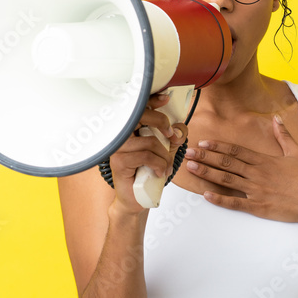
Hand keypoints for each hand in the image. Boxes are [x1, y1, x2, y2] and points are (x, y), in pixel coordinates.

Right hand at [107, 93, 187, 215]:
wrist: (135, 198)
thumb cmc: (146, 174)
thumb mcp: (163, 153)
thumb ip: (171, 139)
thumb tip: (180, 128)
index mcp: (128, 130)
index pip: (138, 108)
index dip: (151, 100)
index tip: (166, 99)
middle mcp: (120, 135)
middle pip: (140, 116)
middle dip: (161, 122)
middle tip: (171, 136)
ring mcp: (117, 148)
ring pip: (149, 141)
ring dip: (164, 155)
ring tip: (165, 166)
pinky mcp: (119, 162)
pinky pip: (146, 156)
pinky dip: (159, 164)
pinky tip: (159, 172)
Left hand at [183, 114, 297, 222]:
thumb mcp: (296, 153)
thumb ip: (283, 135)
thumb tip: (277, 119)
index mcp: (265, 160)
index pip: (236, 150)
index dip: (218, 146)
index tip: (204, 142)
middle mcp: (257, 173)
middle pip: (226, 162)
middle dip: (206, 157)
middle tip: (188, 153)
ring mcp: (257, 190)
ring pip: (226, 180)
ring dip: (207, 173)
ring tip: (191, 168)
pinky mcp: (258, 207)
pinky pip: (235, 202)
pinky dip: (220, 199)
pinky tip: (206, 195)